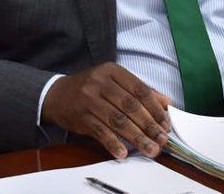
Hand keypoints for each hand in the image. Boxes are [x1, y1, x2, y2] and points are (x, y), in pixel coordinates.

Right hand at [42, 63, 171, 158]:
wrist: (56, 95)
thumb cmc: (91, 89)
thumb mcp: (114, 82)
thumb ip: (139, 90)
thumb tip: (166, 102)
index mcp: (113, 71)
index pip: (140, 90)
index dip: (156, 108)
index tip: (166, 124)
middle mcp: (101, 82)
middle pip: (131, 106)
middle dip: (149, 125)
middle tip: (162, 140)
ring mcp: (89, 99)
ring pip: (118, 120)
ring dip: (137, 137)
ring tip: (150, 149)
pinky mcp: (81, 117)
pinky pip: (100, 132)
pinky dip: (113, 143)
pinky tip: (123, 153)